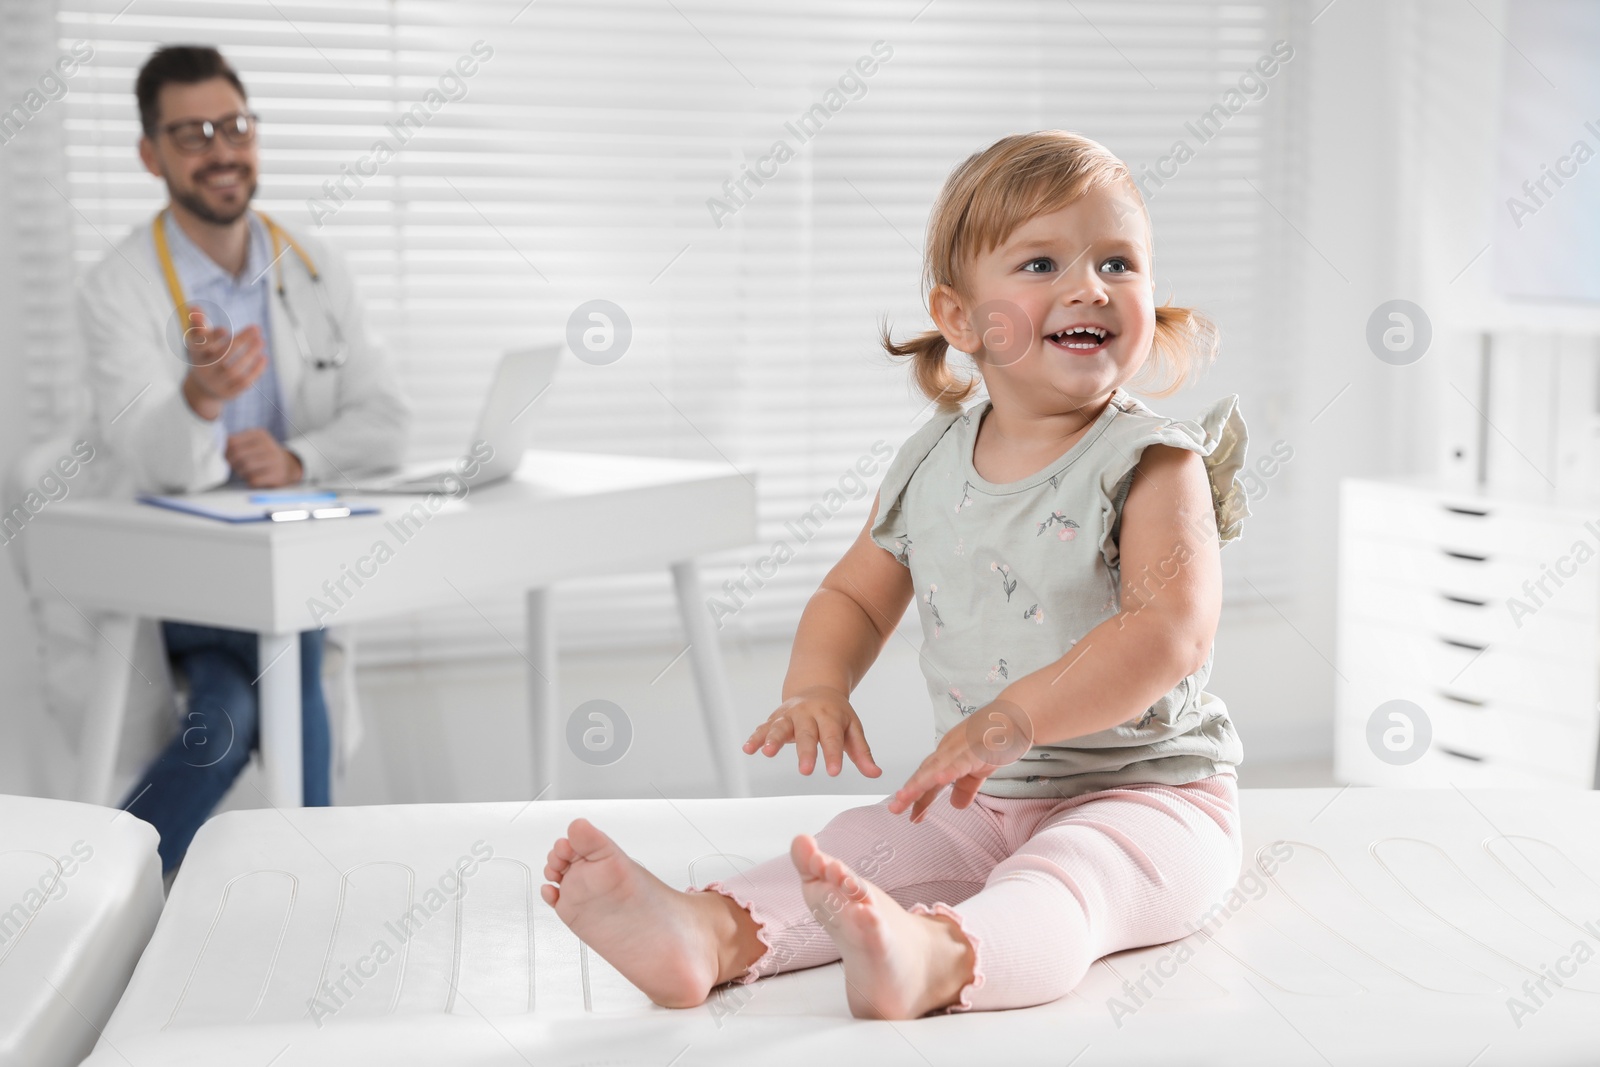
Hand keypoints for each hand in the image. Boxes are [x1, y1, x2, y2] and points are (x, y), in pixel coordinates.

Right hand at [180, 308, 266, 420]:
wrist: (202, 390)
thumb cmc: (203, 358)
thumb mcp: (197, 342)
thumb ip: (198, 325)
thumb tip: (195, 307)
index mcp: (195, 356)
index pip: (200, 347)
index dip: (211, 338)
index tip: (225, 329)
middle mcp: (204, 371)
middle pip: (222, 357)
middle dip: (240, 341)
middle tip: (256, 328)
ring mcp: (216, 384)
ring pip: (234, 370)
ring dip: (250, 354)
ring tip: (261, 341)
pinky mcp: (228, 393)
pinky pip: (243, 383)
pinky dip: (255, 371)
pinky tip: (263, 358)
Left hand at [225, 429, 302, 487]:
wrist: (288, 465)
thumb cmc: (264, 454)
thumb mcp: (254, 442)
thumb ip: (237, 442)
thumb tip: (217, 447)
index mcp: (259, 434)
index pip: (232, 442)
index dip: (225, 451)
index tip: (226, 455)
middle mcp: (268, 445)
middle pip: (238, 455)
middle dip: (231, 462)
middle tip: (233, 465)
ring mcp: (274, 460)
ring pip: (245, 467)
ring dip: (240, 472)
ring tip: (244, 471)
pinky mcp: (277, 474)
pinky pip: (253, 479)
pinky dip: (250, 480)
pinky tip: (254, 477)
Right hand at [743, 684, 881, 777]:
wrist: (818, 688)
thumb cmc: (837, 715)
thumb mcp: (853, 729)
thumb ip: (862, 753)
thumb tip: (876, 774)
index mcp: (830, 715)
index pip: (832, 737)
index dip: (833, 754)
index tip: (834, 772)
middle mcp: (808, 713)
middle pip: (806, 733)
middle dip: (805, 751)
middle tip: (806, 771)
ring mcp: (790, 715)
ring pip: (780, 726)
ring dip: (773, 739)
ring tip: (768, 753)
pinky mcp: (775, 718)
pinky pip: (763, 727)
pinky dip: (755, 738)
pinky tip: (748, 749)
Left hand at [889, 700, 1033, 822]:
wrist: (1016, 715)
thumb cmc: (997, 738)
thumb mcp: (979, 769)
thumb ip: (966, 786)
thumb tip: (956, 806)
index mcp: (948, 756)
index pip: (928, 779)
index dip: (919, 797)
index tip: (910, 817)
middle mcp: (948, 750)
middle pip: (925, 773)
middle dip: (909, 792)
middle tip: (894, 809)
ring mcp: (961, 748)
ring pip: (936, 768)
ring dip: (919, 783)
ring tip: (904, 797)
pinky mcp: (976, 748)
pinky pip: (961, 761)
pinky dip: (949, 770)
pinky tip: (938, 779)